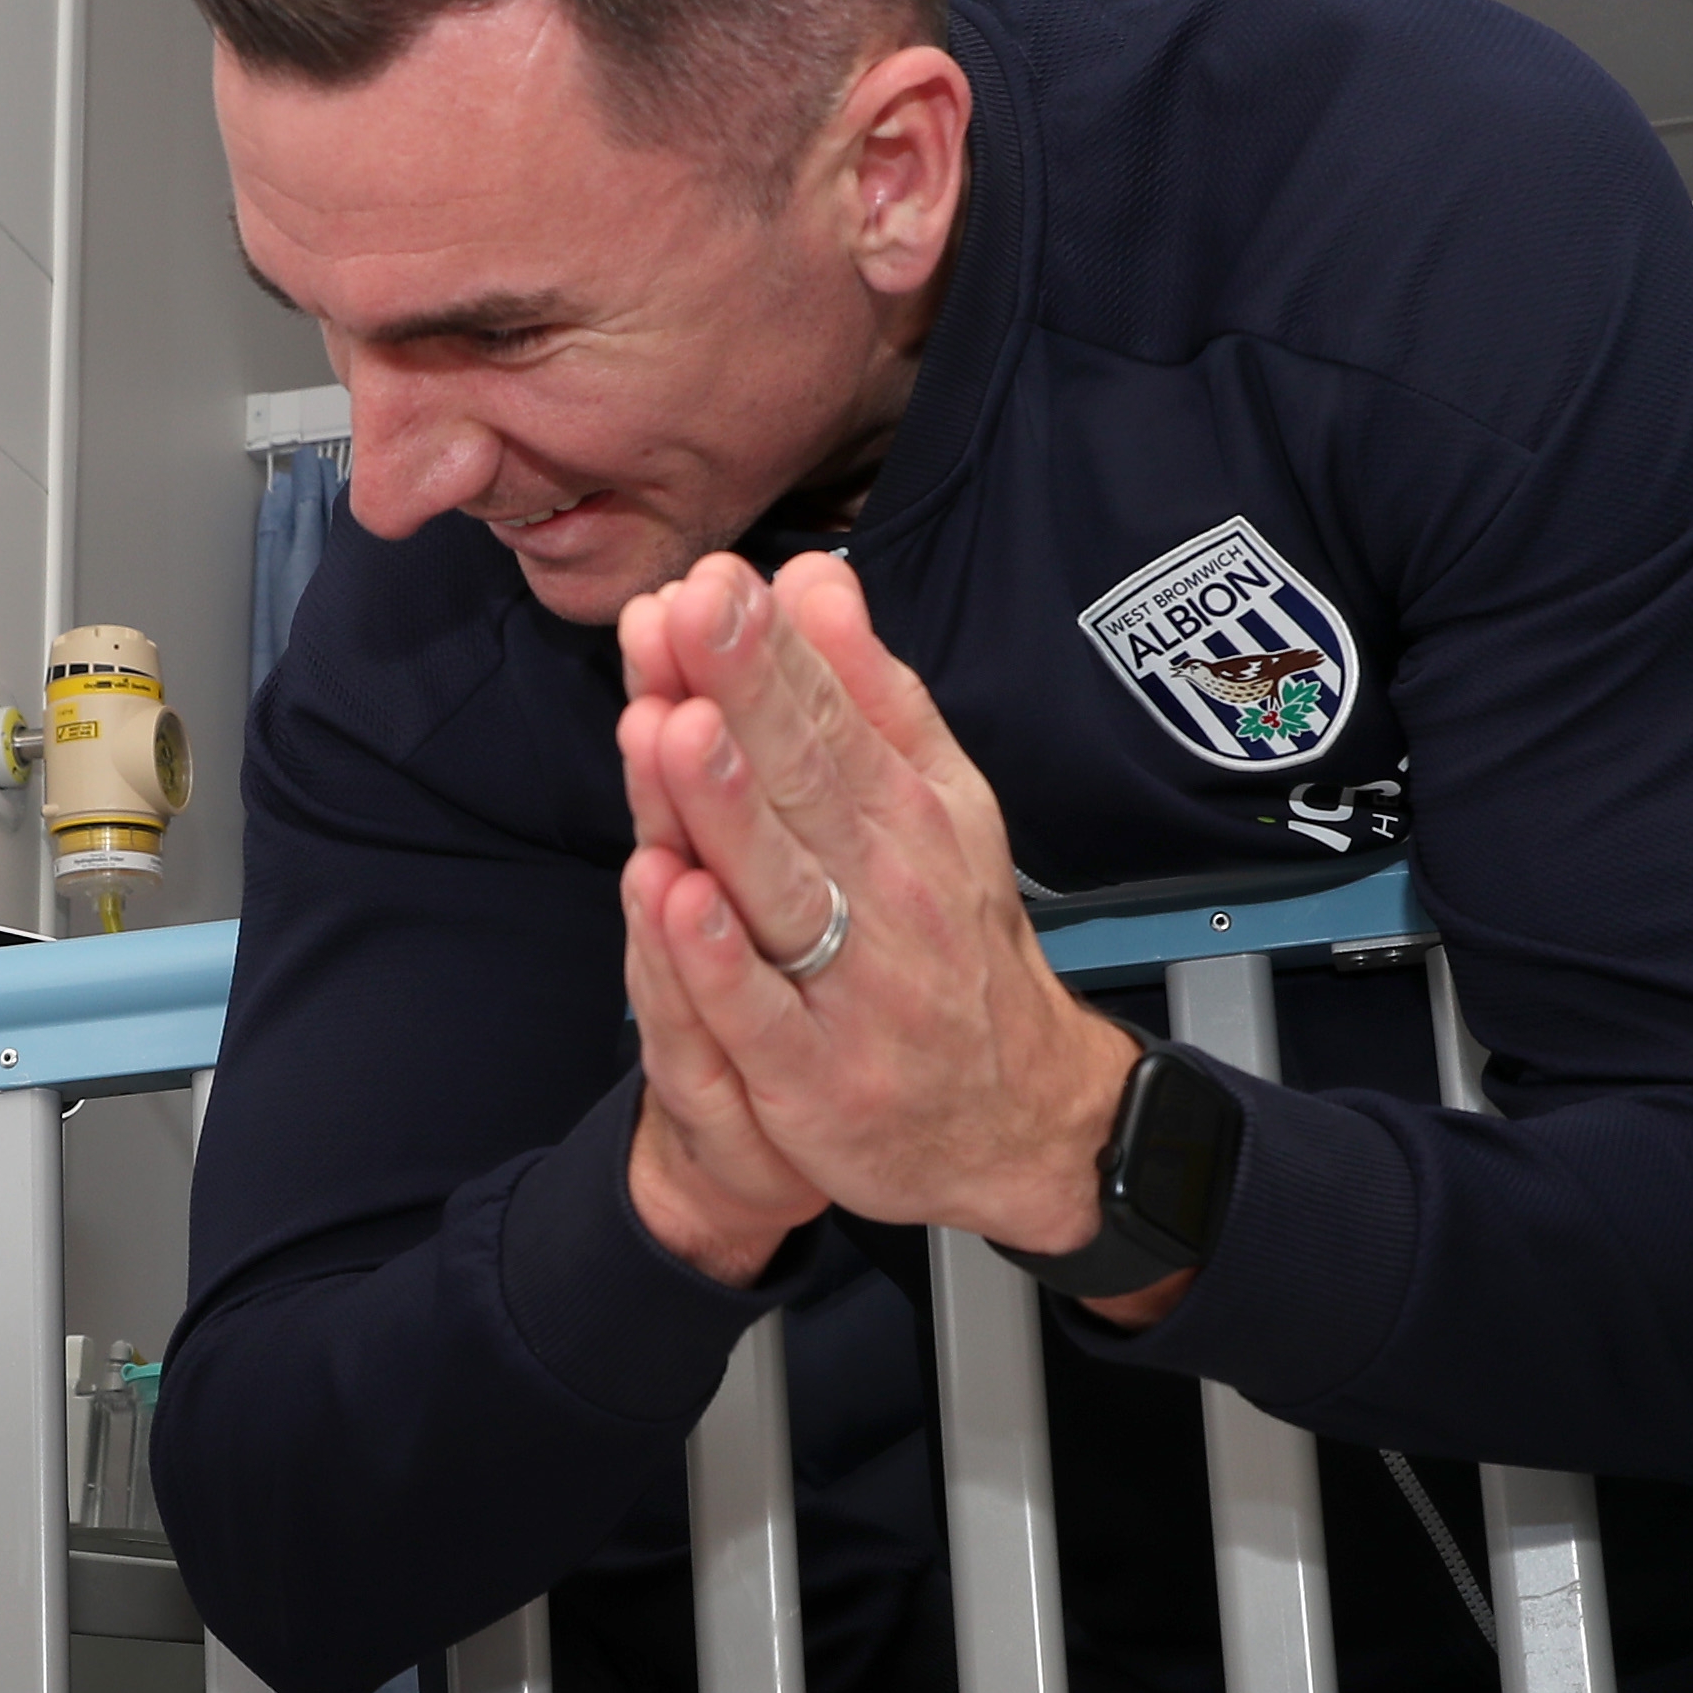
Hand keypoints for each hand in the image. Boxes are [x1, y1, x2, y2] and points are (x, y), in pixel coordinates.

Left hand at [612, 554, 1166, 1305]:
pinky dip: (716, 958)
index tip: (716, 577)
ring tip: (673, 728)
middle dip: (742, 694)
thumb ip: (867, 693)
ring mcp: (850, 987)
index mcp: (904, 812)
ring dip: (724, 810)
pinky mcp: (811, 1077)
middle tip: (692, 611)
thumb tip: (812, 574)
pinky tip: (675, 894)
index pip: (827, 717)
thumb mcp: (937, 802)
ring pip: (776, 888)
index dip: (767, 650)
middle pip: (800, 784)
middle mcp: (884, 890)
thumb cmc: (953, 945)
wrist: (1018, 1117)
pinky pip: (756, 1013)